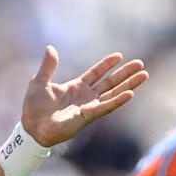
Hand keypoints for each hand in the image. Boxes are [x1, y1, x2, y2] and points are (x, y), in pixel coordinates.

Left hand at [20, 46, 147, 147]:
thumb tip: (50, 48)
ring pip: (113, 93)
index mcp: (76, 87)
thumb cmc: (34, 107)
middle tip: (140, 64)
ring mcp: (89, 106)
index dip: (107, 64)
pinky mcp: (88, 116)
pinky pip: (106, 107)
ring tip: (143, 75)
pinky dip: (118, 100)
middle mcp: (86, 96)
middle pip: (110, 82)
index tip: (119, 55)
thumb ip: (48, 66)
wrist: (32, 127)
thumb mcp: (39, 82)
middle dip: (125, 73)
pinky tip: (130, 93)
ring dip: (128, 85)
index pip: (96, 73)